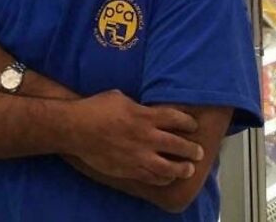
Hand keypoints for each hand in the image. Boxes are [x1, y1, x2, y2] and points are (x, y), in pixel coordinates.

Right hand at [69, 90, 203, 185]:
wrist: (76, 129)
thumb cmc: (95, 108)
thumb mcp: (119, 97)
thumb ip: (137, 105)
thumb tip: (145, 109)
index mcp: (144, 116)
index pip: (176, 119)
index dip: (188, 122)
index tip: (193, 125)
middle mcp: (146, 137)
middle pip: (179, 145)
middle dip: (193, 149)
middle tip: (199, 151)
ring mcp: (139, 156)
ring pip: (171, 168)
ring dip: (183, 169)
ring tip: (188, 168)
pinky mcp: (131, 170)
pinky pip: (154, 178)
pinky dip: (164, 178)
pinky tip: (167, 177)